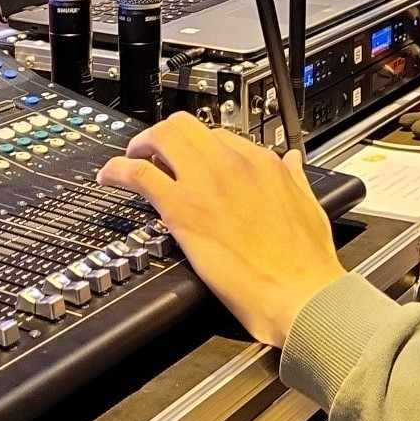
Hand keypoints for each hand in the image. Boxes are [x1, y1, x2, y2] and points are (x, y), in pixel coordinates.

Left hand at [98, 114, 345, 346]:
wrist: (299, 294)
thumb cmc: (305, 263)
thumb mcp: (309, 207)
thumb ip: (296, 179)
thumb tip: (291, 162)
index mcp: (264, 164)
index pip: (221, 137)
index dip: (201, 148)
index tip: (191, 161)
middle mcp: (233, 164)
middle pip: (186, 126)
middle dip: (166, 136)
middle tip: (154, 153)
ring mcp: (206, 183)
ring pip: (161, 137)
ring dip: (140, 145)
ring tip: (131, 159)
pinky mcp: (182, 208)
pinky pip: (139, 174)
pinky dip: (117, 170)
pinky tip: (110, 177)